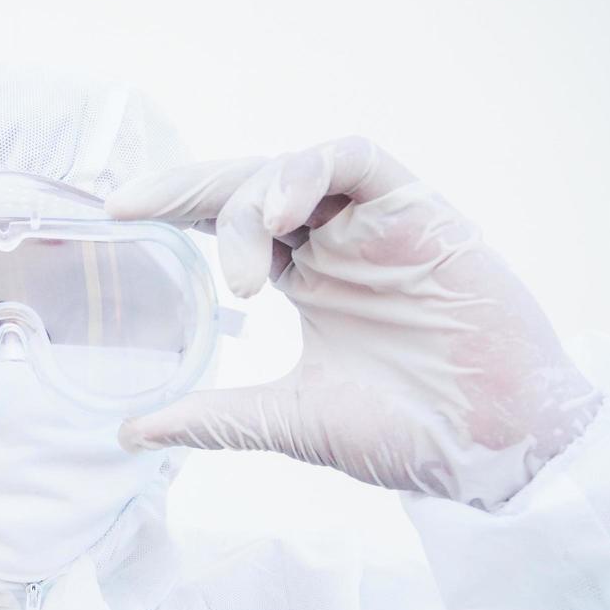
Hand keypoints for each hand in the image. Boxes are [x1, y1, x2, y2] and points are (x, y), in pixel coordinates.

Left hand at [107, 137, 600, 507]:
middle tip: (132, 207)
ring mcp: (374, 223)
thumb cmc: (405, 435)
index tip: (116, 218)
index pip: (226, 226)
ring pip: (292, 169)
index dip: (174, 212)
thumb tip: (130, 432)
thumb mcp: (289, 420)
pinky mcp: (418, 208)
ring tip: (241, 274)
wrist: (494, 450)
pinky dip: (308, 173)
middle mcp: (334, 243)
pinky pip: (354, 158)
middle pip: (247, 187)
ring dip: (249, 205)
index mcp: (305, 279)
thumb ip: (213, 416)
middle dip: (186, 190)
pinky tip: (283, 215)